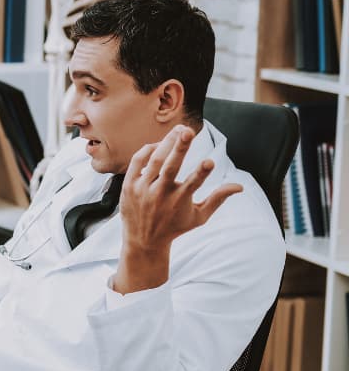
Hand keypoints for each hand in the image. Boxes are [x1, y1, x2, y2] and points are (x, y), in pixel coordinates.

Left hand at [114, 125, 241, 291]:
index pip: (193, 184)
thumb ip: (218, 199)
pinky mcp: (129, 186)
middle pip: (170, 167)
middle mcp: (160, 194)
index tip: (210, 162)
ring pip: (154, 161)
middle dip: (179, 149)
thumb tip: (240, 186)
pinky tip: (159, 144)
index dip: (202, 173)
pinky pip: (137, 162)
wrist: (143, 240)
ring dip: (166, 143)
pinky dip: (147, 151)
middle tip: (188, 130)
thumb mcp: (199, 217)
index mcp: (179, 201)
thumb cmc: (175, 226)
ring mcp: (143, 189)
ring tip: (179, 130)